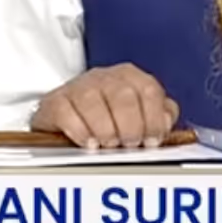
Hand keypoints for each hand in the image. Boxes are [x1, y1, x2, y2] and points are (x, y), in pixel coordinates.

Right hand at [31, 63, 179, 148]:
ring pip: (92, 100)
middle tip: (129, 145)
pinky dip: (80, 131)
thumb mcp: (138, 116)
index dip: (153, 119)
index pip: (149, 90)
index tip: (151, 141)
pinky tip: (89, 143)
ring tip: (109, 145)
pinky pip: (66, 112)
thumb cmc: (108, 119)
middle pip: (123, 95)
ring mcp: (78, 87)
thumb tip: (166, 121)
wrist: (65, 120)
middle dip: (130, 126)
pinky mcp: (55, 101)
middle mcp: (105, 77)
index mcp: (130, 77)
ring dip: (105, 128)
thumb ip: (159, 117)